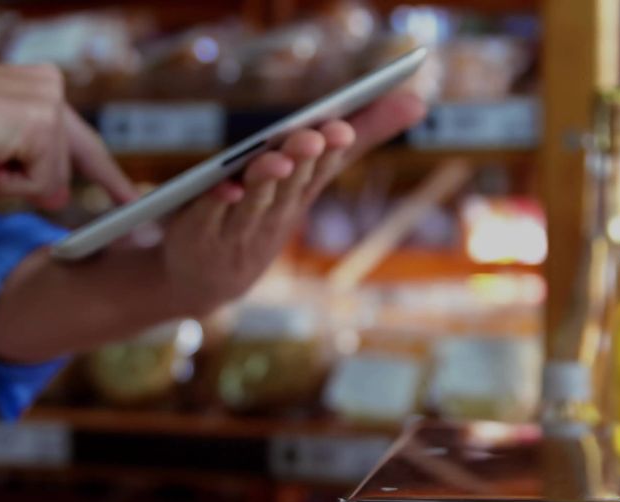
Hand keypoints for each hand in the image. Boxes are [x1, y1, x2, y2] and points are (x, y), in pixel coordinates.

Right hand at [0, 65, 133, 208]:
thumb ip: (25, 167)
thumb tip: (59, 197)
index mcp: (34, 83)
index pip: (80, 136)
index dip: (106, 173)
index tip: (131, 198)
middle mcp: (48, 84)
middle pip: (75, 160)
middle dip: (56, 183)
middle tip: (53, 187)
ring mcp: (49, 102)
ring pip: (52, 178)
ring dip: (7, 185)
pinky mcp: (43, 125)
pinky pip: (40, 184)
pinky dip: (5, 186)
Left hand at [161, 91, 426, 313]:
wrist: (207, 279)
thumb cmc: (265, 215)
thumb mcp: (306, 176)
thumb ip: (356, 139)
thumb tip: (419, 103)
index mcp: (298, 196)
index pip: (321, 171)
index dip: (332, 150)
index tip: (341, 128)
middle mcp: (273, 213)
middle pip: (292, 184)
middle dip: (303, 159)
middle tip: (314, 137)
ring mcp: (237, 227)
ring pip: (256, 200)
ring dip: (267, 178)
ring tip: (276, 158)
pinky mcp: (200, 232)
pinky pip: (210, 215)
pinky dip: (217, 202)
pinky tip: (223, 187)